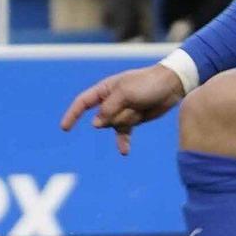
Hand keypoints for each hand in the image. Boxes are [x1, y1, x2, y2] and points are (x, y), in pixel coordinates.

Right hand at [61, 65, 187, 154]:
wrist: (171, 86)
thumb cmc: (147, 83)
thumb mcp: (126, 93)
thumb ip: (109, 109)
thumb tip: (95, 125)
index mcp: (105, 89)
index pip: (83, 103)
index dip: (72, 114)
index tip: (64, 128)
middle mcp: (110, 102)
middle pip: (104, 118)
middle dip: (119, 115)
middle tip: (135, 103)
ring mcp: (121, 112)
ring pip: (115, 126)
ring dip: (129, 119)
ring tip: (141, 108)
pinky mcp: (133, 121)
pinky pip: (124, 134)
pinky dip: (123, 142)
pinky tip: (124, 152)